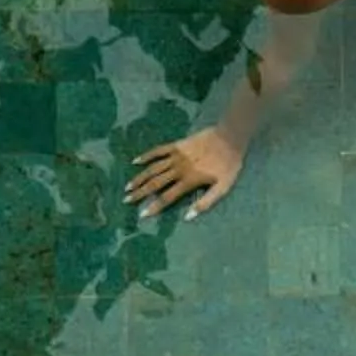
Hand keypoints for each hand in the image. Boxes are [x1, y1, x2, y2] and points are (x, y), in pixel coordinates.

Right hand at [127, 129, 242, 221]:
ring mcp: (176, 156)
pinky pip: (158, 151)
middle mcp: (178, 169)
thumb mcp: (223, 187)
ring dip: (139, 178)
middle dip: (140, 193)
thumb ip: (206, 202)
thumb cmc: (229, 164)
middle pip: (155, 183)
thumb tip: (188, 217)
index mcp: (189, 180)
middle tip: (126, 200)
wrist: (230, 137)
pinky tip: (135, 161)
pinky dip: (146, 156)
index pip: (167, 197)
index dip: (154, 206)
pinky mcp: (177, 145)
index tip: (142, 214)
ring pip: (153, 169)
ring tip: (127, 187)